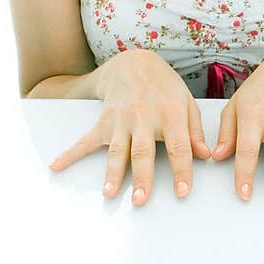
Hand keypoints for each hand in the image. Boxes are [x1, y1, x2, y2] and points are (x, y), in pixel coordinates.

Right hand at [48, 49, 211, 204]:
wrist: (134, 63)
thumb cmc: (165, 87)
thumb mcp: (187, 102)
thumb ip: (195, 131)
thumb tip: (206, 156)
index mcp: (170, 114)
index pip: (179, 146)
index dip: (182, 170)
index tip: (183, 192)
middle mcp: (144, 117)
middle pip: (143, 152)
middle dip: (141, 177)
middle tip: (140, 200)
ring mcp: (121, 119)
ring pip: (117, 149)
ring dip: (112, 173)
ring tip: (109, 193)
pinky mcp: (104, 121)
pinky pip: (86, 139)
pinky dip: (70, 153)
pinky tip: (57, 166)